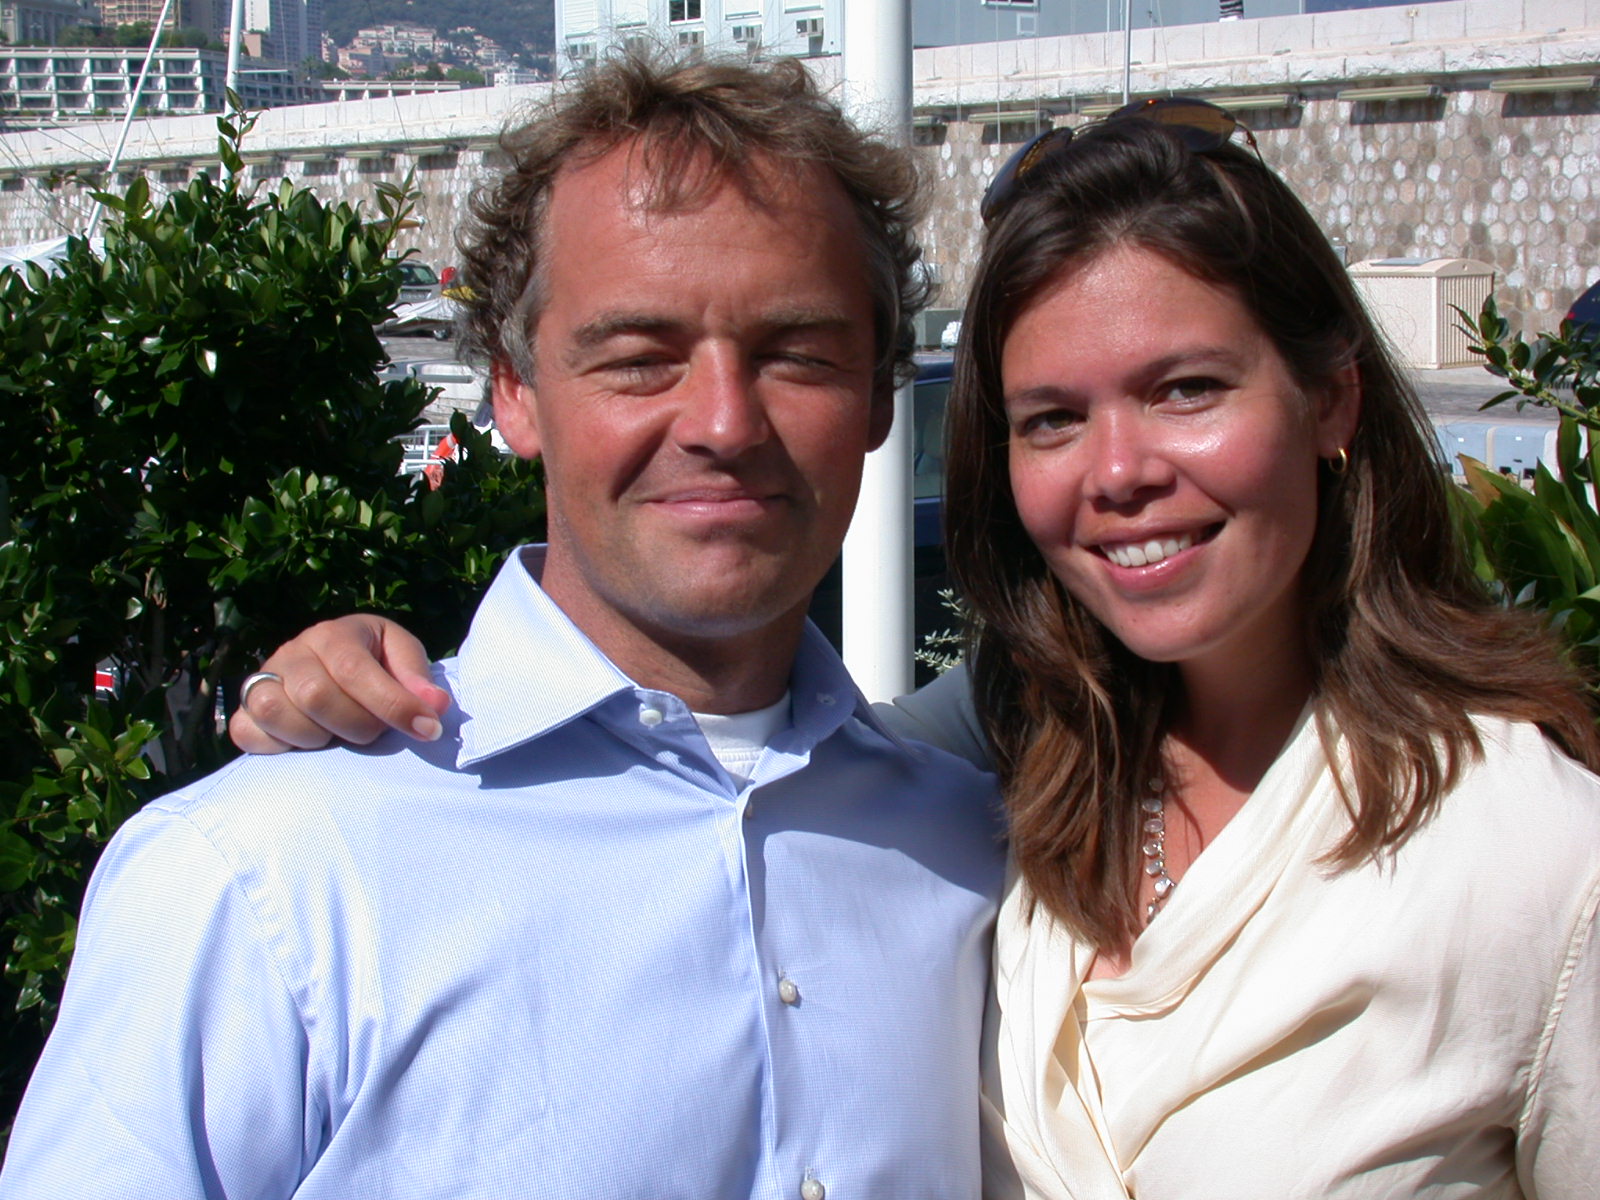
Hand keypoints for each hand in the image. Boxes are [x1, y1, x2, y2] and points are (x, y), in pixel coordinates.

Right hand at [228, 615, 446, 753]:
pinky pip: (247, 732)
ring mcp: (264, 680)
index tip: (426, 729)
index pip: (356, 671)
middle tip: (376, 732)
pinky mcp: (245, 710)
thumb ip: (417, 678)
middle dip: (357, 725)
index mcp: (334, 634)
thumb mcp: (402, 655)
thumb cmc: (375, 660)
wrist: (335, 662)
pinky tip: (308, 744)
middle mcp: (293, 651)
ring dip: (318, 737)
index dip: (393, 705)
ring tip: (341, 736)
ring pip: (275, 712)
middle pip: (315, 695)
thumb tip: (435, 705)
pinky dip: (278, 746)